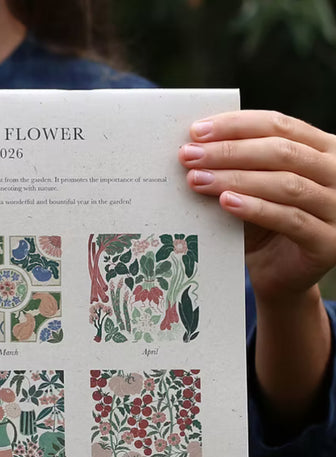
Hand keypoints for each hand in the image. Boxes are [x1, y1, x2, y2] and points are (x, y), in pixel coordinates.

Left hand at [179, 110, 335, 302]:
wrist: (278, 276)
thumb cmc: (262, 228)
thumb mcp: (251, 191)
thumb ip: (237, 168)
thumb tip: (194, 147)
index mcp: (322, 150)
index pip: (279, 125)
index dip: (236, 125)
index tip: (197, 131)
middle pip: (281, 151)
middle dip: (229, 150)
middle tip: (189, 155)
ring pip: (285, 183)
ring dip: (236, 178)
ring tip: (197, 179)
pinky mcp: (328, 242)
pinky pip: (289, 219)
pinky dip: (255, 208)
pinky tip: (226, 202)